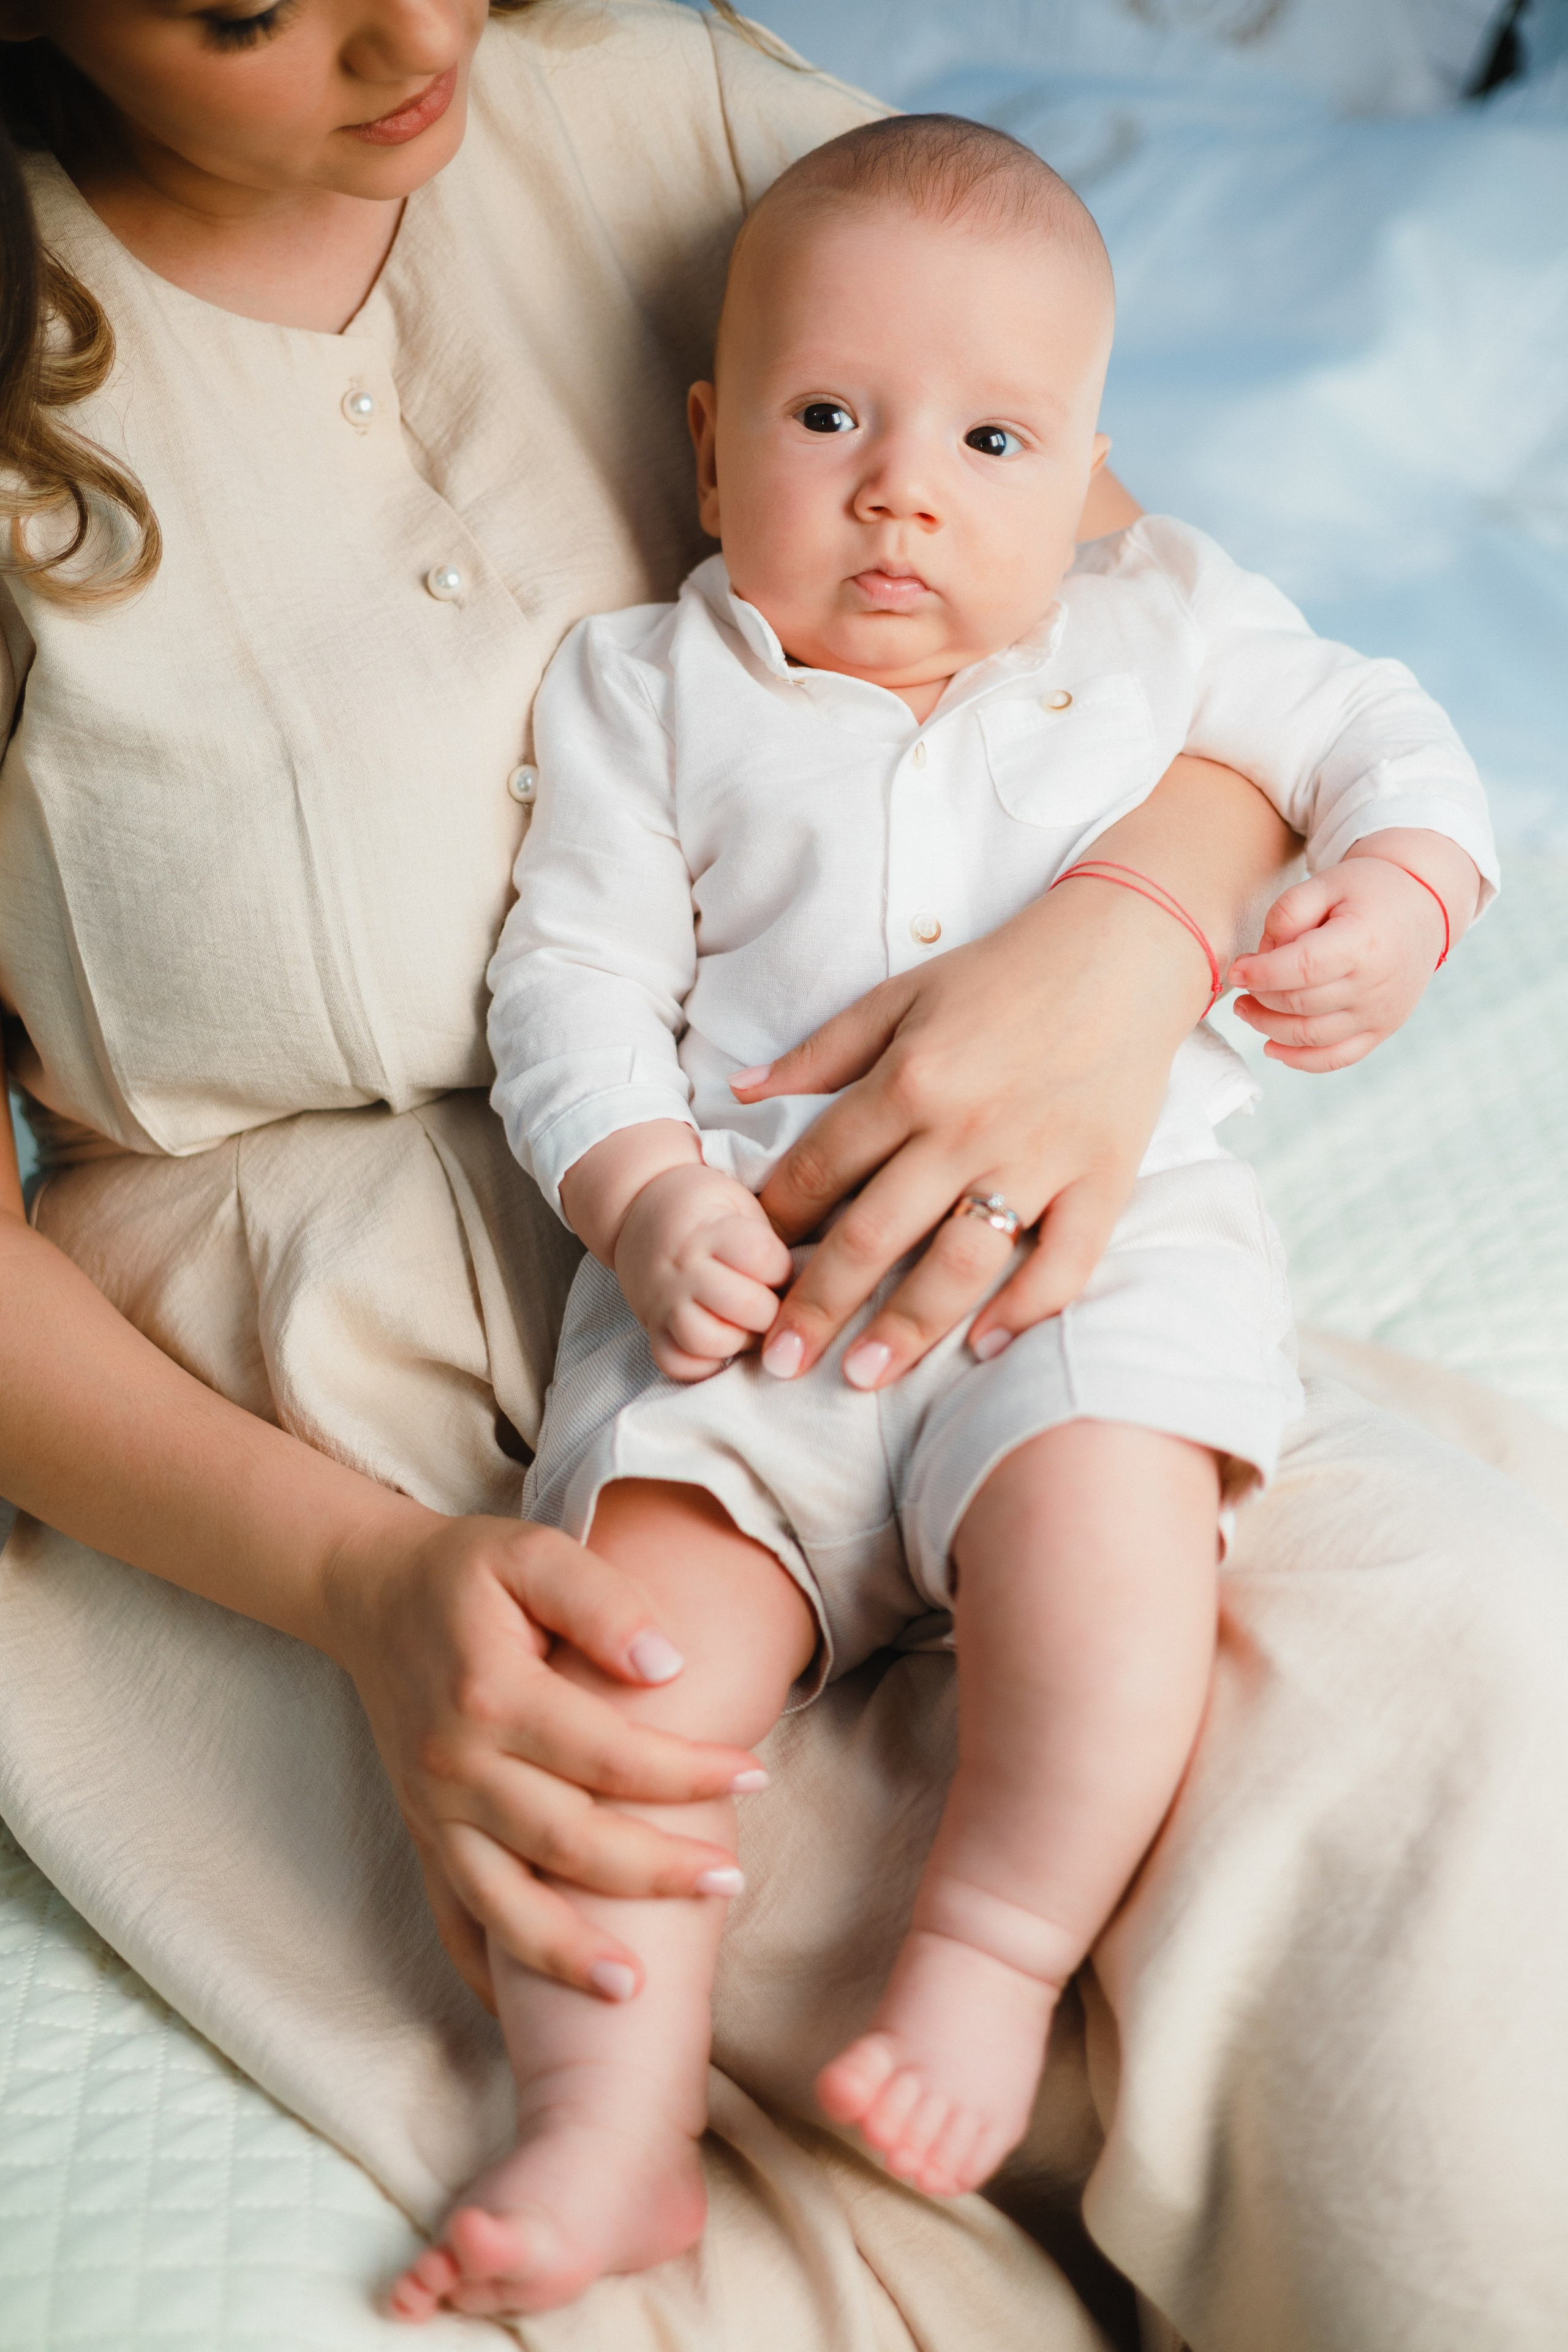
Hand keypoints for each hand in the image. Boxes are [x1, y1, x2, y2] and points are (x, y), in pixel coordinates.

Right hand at [322, 1503, 768, 2006]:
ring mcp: (432, 1810)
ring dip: (569, 1953)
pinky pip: (451, 1917)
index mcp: (493, 1695)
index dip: (686, 1771)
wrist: (369, 1593)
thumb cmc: (467, 1572)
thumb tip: (668, 1668)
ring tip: (638, 1990)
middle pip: (568, 1840)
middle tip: (731, 1883)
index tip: (753, 1774)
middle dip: (655, 1872)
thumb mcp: (534, 1553)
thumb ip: (602, 1603)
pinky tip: (527, 2014)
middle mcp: (456, 1765)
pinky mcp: (421, 1834)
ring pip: (505, 1902)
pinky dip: (487, 1970)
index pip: (609, 1754)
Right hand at [616, 1160, 792, 1380]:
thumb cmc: (707, 1211)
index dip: (783, 1269)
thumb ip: (770, 1240)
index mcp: (709, 1230)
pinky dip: (704, 1366)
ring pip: (707, 1340)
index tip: (781, 1269)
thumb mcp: (740, 1204)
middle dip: (773, 1313)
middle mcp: (683, 1268)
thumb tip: (811, 1287)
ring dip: (741, 1342)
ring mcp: (663, 1302)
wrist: (639, 1211)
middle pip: (744, 1306)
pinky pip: (677, 1365)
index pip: (762, 1258)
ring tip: (749, 1327)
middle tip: (775, 1306)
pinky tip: (722, 1347)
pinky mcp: (651, 1330)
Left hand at [735, 754, 1294, 1385]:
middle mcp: (965, 1126)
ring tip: (863, 1377)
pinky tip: (986, 1347)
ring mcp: (1037, 1159)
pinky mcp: (1102, 1177)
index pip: (821, 1169)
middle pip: (875, 1234)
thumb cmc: (1003, 973)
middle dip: (819, 1304)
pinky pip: (1065, 1260)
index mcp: (908, 1079)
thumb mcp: (900, 995)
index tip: (747, 1268)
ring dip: (907, 1327)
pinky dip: (1028, 1308)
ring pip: (960, 1262)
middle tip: (781, 1362)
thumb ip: (820, 1052)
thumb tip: (739, 1092)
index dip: (776, 1223)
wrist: (1124, 949)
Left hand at [1229, 832, 1478, 1072]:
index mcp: (1362, 942)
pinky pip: (1336, 1058)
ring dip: (1267, 1027)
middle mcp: (1374, 984)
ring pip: (1310, 1037)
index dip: (1261, 973)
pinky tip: (1272, 1045)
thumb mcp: (1327, 882)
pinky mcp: (1381, 1030)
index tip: (1236, 970)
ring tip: (1247, 1008)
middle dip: (1260, 997)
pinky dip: (1300, 1059)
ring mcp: (1380, 1013)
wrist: (1424, 909)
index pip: (1302, 968)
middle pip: (1300, 1004)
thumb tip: (1262, 956)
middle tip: (1242, 982)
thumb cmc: (1368, 892)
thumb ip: (1288, 912)